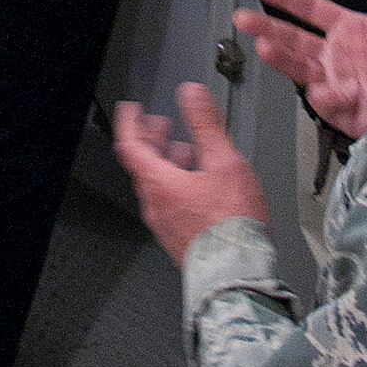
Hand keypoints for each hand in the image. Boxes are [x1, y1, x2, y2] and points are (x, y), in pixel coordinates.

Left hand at [114, 83, 268, 267]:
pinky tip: (200, 185)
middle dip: (151, 140)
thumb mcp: (223, 162)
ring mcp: (164, 223)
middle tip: (161, 125)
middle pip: (142, 164)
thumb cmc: (231, 224)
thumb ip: (205, 124)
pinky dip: (177, 184)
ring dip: (168, 162)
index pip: (130, 145)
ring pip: (157, 184)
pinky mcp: (177, 238)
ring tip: (189, 152)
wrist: (236, 272)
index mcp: (158, 183)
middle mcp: (154, 204)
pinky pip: (169, 203)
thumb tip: (191, 94)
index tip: (131, 109)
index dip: (129, 122)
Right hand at [237, 0, 366, 141]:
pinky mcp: (346, 112)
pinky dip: (325, 95)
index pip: (309, 9)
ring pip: (299, 69)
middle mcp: (337, 56)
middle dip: (266, 27)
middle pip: (292, 39)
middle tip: (243, 18)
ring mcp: (338, 83)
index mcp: (350, 29)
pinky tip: (328, 89)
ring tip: (263, 47)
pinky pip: (327, 103)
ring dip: (280, 58)